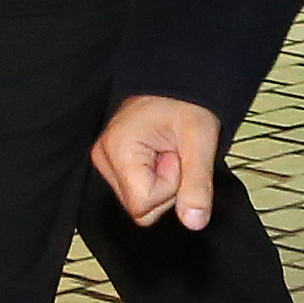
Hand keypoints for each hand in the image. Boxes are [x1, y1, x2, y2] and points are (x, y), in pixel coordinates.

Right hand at [95, 96, 221, 227]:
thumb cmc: (186, 102)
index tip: (177, 157)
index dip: (169, 187)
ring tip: (168, 150)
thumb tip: (194, 222)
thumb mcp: (200, 141)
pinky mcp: (113, 162)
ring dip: (162, 182)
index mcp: (118, 150)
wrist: (177, 80)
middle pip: (139, 207)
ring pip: (139, 201)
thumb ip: (197, 184)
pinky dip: (155, 177)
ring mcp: (105, 160)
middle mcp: (103, 157)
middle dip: (167, 186)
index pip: (143, 205)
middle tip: (174, 153)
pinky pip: (137, 189)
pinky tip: (160, 154)